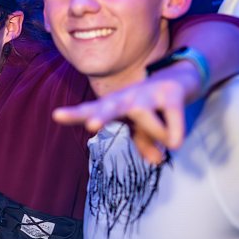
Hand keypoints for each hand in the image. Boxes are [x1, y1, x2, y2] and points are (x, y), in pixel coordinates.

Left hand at [52, 69, 200, 164]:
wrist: (181, 78)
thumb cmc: (152, 107)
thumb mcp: (144, 129)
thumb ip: (143, 142)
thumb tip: (155, 160)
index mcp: (114, 106)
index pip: (90, 111)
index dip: (74, 114)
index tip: (57, 115)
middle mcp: (127, 98)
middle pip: (110, 108)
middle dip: (101, 116)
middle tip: (92, 125)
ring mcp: (148, 92)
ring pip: (145, 118)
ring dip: (159, 134)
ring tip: (172, 142)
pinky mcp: (171, 92)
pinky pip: (171, 114)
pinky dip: (175, 131)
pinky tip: (176, 143)